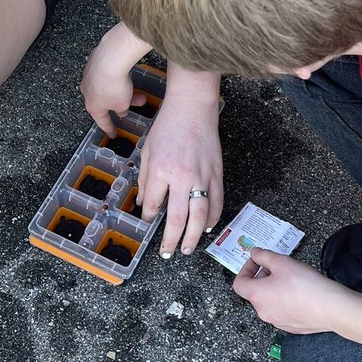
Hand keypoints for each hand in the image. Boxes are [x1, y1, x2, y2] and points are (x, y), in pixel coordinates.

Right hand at [79, 23, 151, 136]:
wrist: (110, 59)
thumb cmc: (113, 83)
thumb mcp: (122, 104)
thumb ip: (121, 110)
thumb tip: (121, 110)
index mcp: (92, 106)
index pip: (102, 122)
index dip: (109, 129)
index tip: (112, 134)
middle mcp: (87, 91)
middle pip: (106, 102)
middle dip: (123, 103)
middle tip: (135, 103)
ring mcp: (89, 76)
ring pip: (107, 87)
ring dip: (123, 90)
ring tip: (137, 89)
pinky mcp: (93, 62)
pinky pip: (106, 73)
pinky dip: (116, 77)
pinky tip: (125, 76)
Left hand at [139, 78, 222, 257]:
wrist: (193, 107)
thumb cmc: (167, 126)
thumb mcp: (148, 151)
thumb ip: (145, 179)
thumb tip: (144, 204)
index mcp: (161, 171)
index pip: (153, 204)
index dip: (149, 217)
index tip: (147, 222)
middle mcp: (182, 178)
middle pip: (176, 218)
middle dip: (171, 239)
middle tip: (168, 253)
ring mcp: (202, 177)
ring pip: (200, 216)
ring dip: (192, 236)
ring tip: (186, 249)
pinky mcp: (217, 174)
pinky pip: (217, 202)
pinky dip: (213, 218)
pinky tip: (206, 228)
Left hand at [232, 248, 348, 333]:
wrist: (331, 308)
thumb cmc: (305, 285)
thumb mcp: (281, 262)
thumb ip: (263, 256)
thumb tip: (254, 253)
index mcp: (257, 296)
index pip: (239, 283)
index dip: (246, 269)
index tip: (257, 261)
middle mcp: (263, 312)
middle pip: (255, 292)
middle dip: (262, 277)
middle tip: (277, 267)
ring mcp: (277, 322)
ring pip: (269, 302)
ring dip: (274, 288)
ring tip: (290, 278)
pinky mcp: (291, 327)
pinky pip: (282, 311)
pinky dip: (285, 300)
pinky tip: (299, 292)